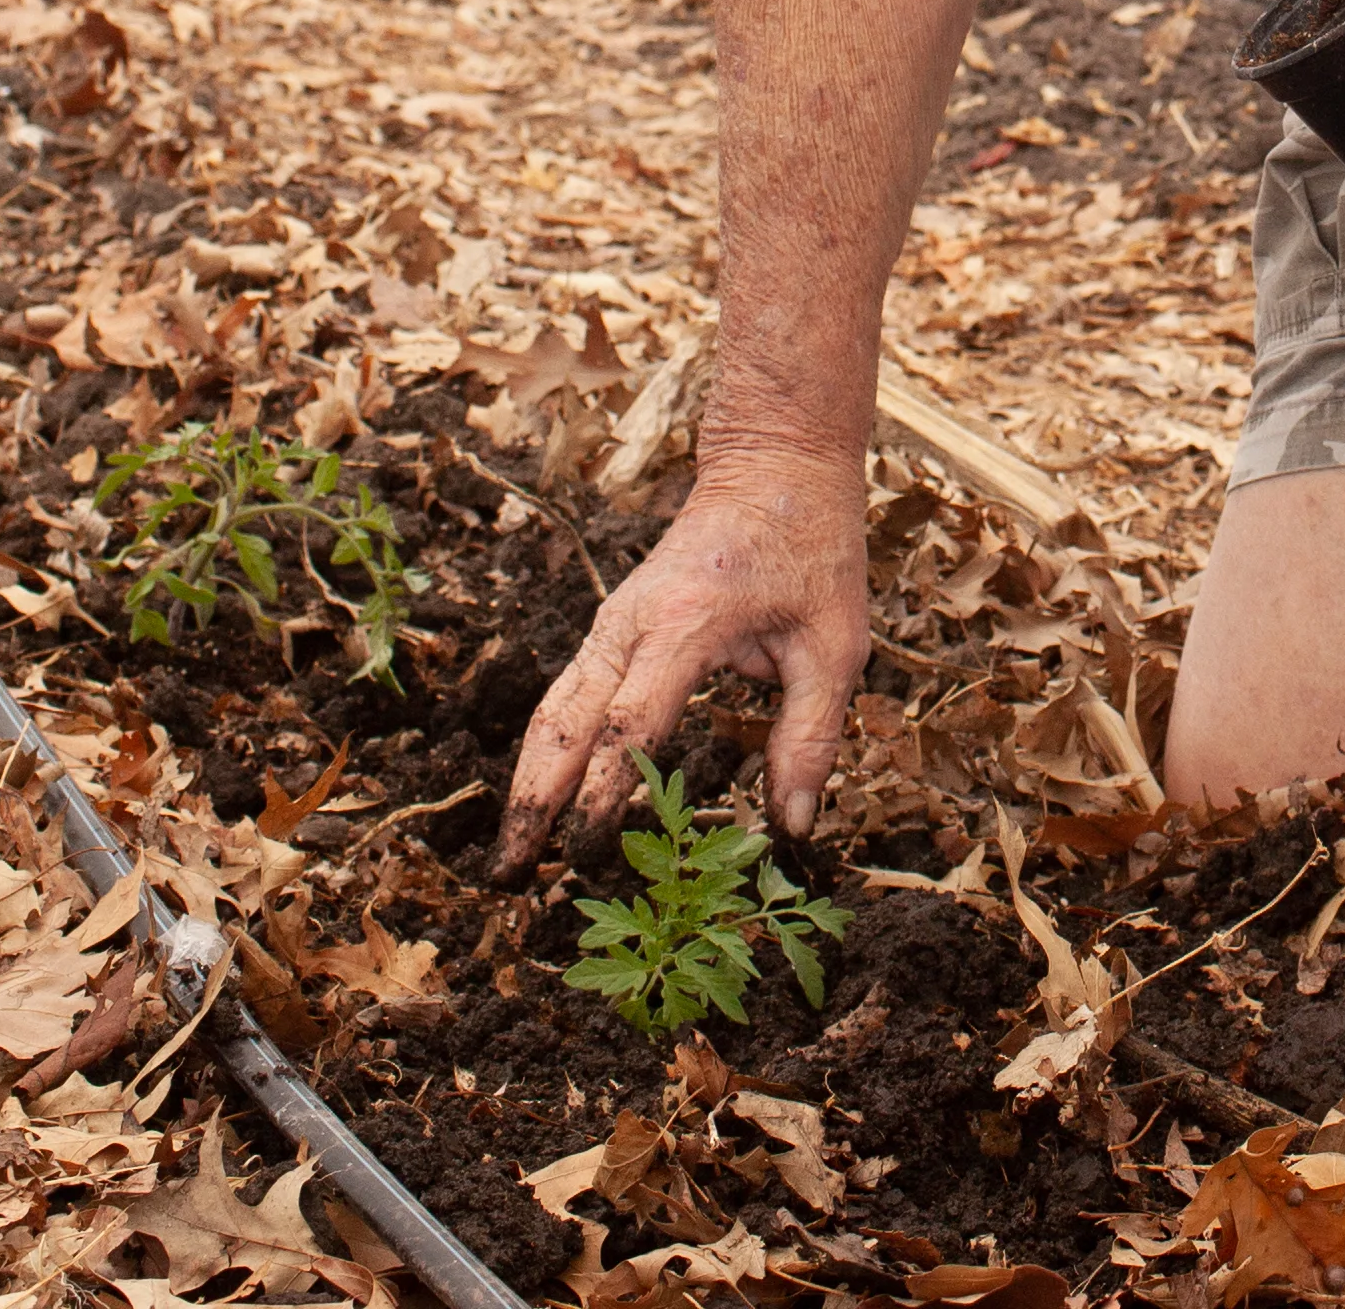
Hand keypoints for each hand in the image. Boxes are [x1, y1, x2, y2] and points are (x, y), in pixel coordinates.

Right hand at [497, 444, 869, 867]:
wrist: (773, 465)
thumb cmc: (812, 549)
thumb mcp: (836, 644)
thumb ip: (810, 735)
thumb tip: (793, 826)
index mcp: (686, 624)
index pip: (629, 724)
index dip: (605, 794)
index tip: (588, 856)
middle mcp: (632, 622)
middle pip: (562, 722)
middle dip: (533, 802)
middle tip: (508, 878)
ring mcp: (613, 621)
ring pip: (553, 710)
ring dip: (529, 782)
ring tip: (512, 858)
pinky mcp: (612, 627)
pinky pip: (568, 696)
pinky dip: (549, 751)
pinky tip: (542, 801)